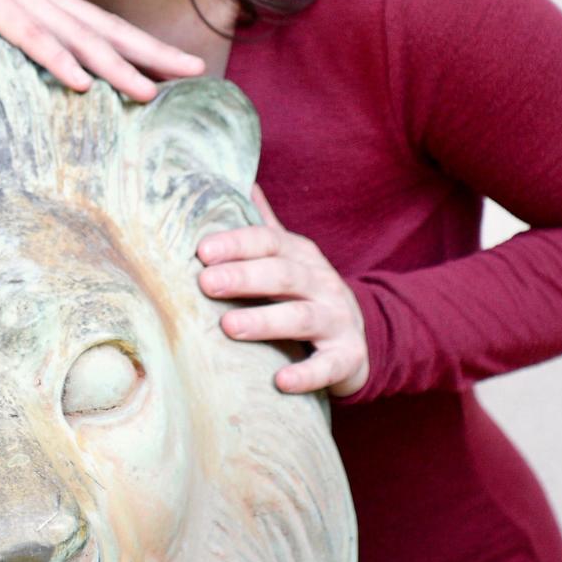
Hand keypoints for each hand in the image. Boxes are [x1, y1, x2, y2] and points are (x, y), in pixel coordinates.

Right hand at [0, 0, 204, 101]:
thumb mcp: (2, 18)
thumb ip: (33, 38)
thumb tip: (62, 71)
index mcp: (52, 0)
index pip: (109, 28)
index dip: (149, 47)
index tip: (187, 66)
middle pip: (108, 30)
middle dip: (153, 52)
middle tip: (194, 70)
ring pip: (78, 38)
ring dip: (114, 66)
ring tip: (147, 91)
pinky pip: (31, 38)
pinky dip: (57, 60)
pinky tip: (79, 83)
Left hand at [196, 184, 369, 396]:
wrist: (359, 336)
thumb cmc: (306, 293)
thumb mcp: (289, 257)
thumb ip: (263, 226)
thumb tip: (239, 180)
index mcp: (301, 255)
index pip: (268, 242)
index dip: (237, 244)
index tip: (202, 251)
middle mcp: (321, 282)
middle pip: (282, 275)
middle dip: (244, 277)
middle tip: (206, 283)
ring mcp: (338, 319)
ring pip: (302, 317)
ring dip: (266, 321)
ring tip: (229, 327)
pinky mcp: (347, 357)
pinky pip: (328, 366)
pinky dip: (306, 374)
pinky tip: (280, 381)